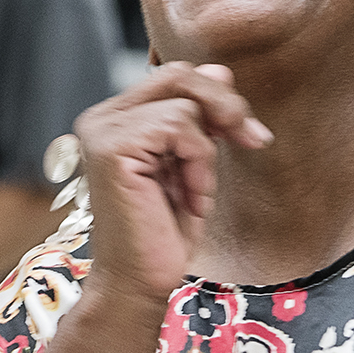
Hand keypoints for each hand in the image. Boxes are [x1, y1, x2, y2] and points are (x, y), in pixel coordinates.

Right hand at [75, 63, 271, 303]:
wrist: (140, 283)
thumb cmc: (164, 231)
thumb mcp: (194, 163)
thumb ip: (200, 117)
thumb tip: (220, 69)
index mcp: (116, 118)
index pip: (175, 76)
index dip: (218, 98)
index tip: (248, 134)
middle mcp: (101, 118)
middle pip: (180, 73)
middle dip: (225, 105)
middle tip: (251, 139)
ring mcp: (102, 130)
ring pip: (185, 103)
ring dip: (207, 151)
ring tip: (196, 191)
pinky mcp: (112, 147)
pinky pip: (178, 125)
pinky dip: (198, 162)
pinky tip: (189, 196)